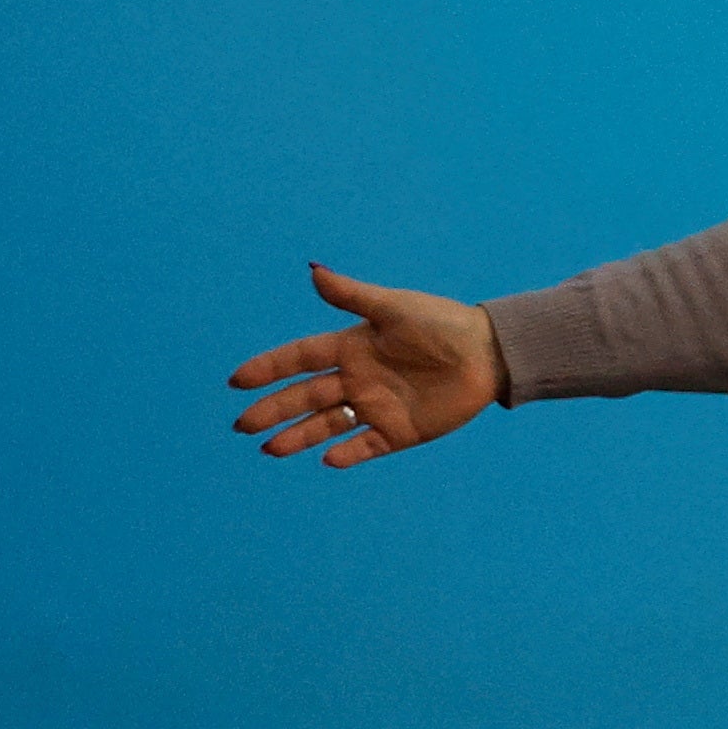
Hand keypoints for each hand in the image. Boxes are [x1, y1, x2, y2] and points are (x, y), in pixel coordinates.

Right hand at [229, 263, 500, 466]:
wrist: (491, 353)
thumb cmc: (443, 323)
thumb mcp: (394, 308)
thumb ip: (352, 296)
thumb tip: (313, 269)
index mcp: (352, 347)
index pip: (300, 358)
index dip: (269, 368)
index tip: (236, 380)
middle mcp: (358, 379)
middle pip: (305, 396)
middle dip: (272, 410)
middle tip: (241, 425)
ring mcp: (378, 406)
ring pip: (328, 424)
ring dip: (299, 436)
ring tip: (269, 448)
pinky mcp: (402, 430)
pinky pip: (368, 445)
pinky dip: (348, 453)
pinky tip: (327, 459)